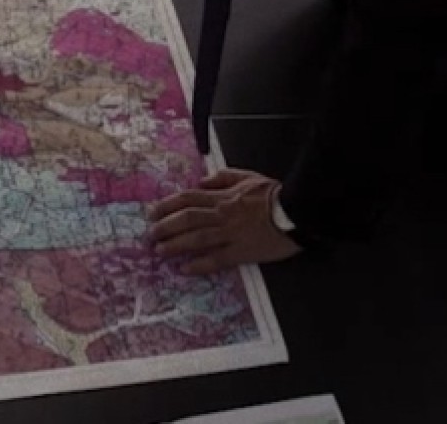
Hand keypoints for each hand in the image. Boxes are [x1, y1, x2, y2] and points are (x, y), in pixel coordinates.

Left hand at [146, 168, 300, 275]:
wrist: (296, 211)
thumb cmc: (273, 194)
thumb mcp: (247, 176)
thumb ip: (222, 177)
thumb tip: (201, 181)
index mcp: (222, 196)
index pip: (187, 199)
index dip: (166, 206)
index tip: (152, 213)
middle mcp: (221, 214)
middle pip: (186, 219)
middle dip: (164, 227)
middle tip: (150, 235)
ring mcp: (231, 233)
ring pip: (196, 238)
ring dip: (175, 245)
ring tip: (160, 251)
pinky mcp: (242, 251)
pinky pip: (217, 259)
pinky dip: (200, 264)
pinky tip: (186, 269)